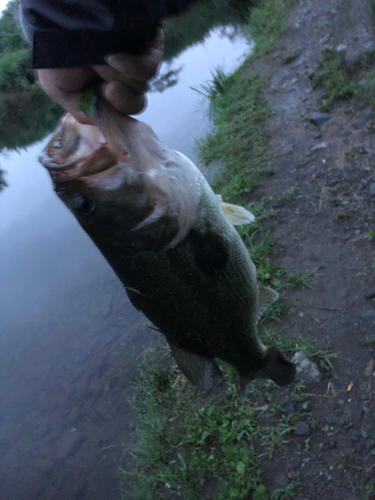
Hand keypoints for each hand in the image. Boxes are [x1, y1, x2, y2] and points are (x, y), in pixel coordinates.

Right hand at [37, 31, 163, 124]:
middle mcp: (122, 77)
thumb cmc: (55, 56)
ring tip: (100, 63)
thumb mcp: (60, 91)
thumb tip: (102, 123)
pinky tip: (114, 58)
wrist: (57, 21)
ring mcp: (136, 61)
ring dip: (118, 78)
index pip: (122, 112)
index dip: (116, 114)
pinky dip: (131, 67)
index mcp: (105, 90)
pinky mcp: (148, 47)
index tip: (105, 108)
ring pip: (140, 87)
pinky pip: (149, 69)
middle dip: (120, 100)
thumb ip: (82, 111)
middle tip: (107, 90)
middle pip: (135, 103)